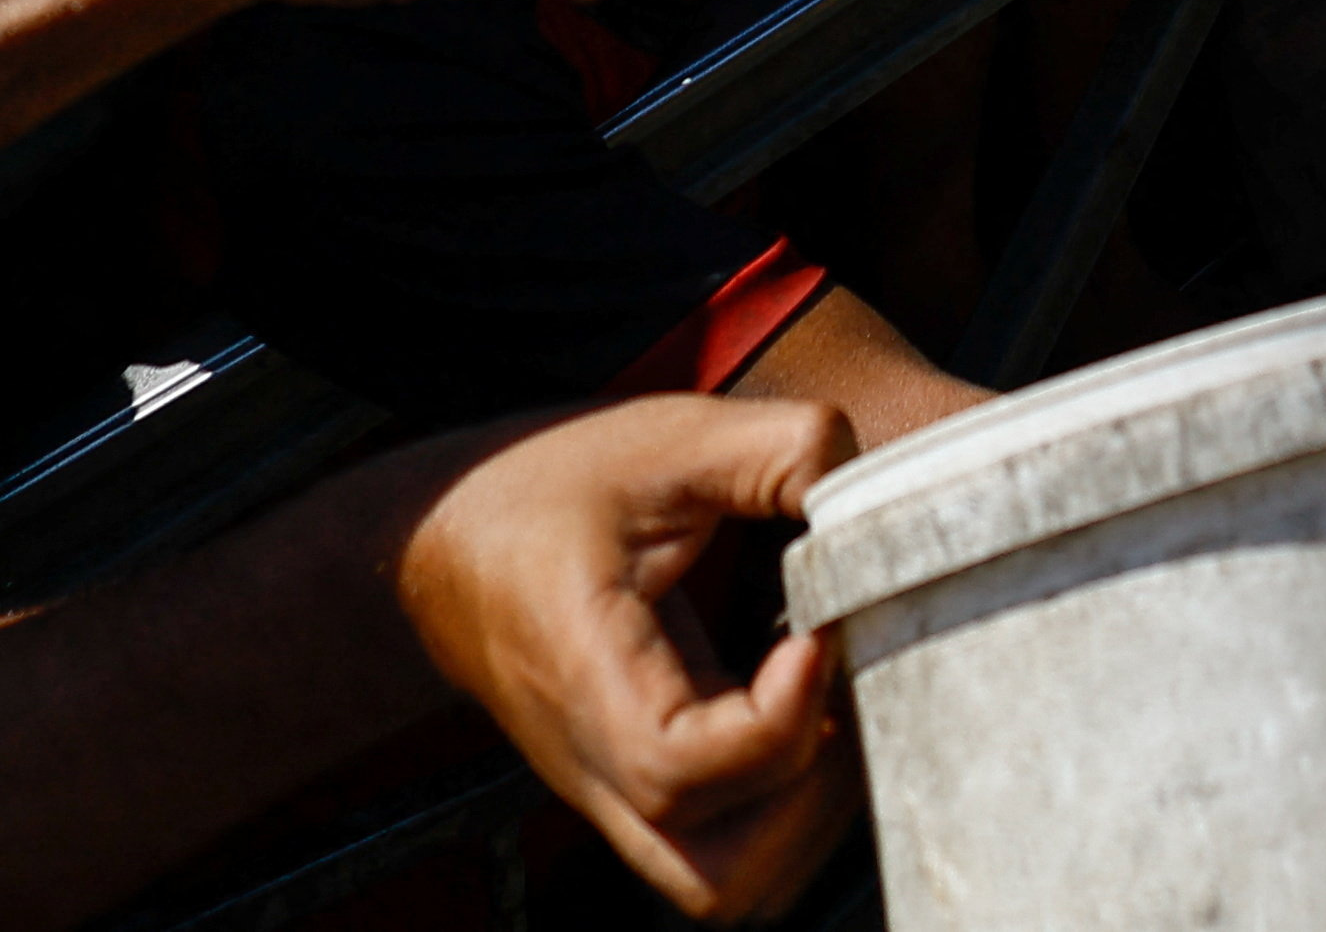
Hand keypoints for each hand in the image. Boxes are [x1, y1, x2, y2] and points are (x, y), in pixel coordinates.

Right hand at [400, 395, 858, 919]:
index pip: (679, 772)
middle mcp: (596, 765)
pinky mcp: (647, 786)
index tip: (815, 636)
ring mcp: (621, 791)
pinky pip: (726, 848)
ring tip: (831, 708)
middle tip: (837, 685)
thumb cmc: (548, 494)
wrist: (452, 538)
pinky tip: (808, 715)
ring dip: (803, 817)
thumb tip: (873, 482)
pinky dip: (786, 808)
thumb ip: (778, 449)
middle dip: (807, 795)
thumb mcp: (666, 442)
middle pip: (714, 876)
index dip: (776, 722)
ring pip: (723, 884)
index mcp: (584, 682)